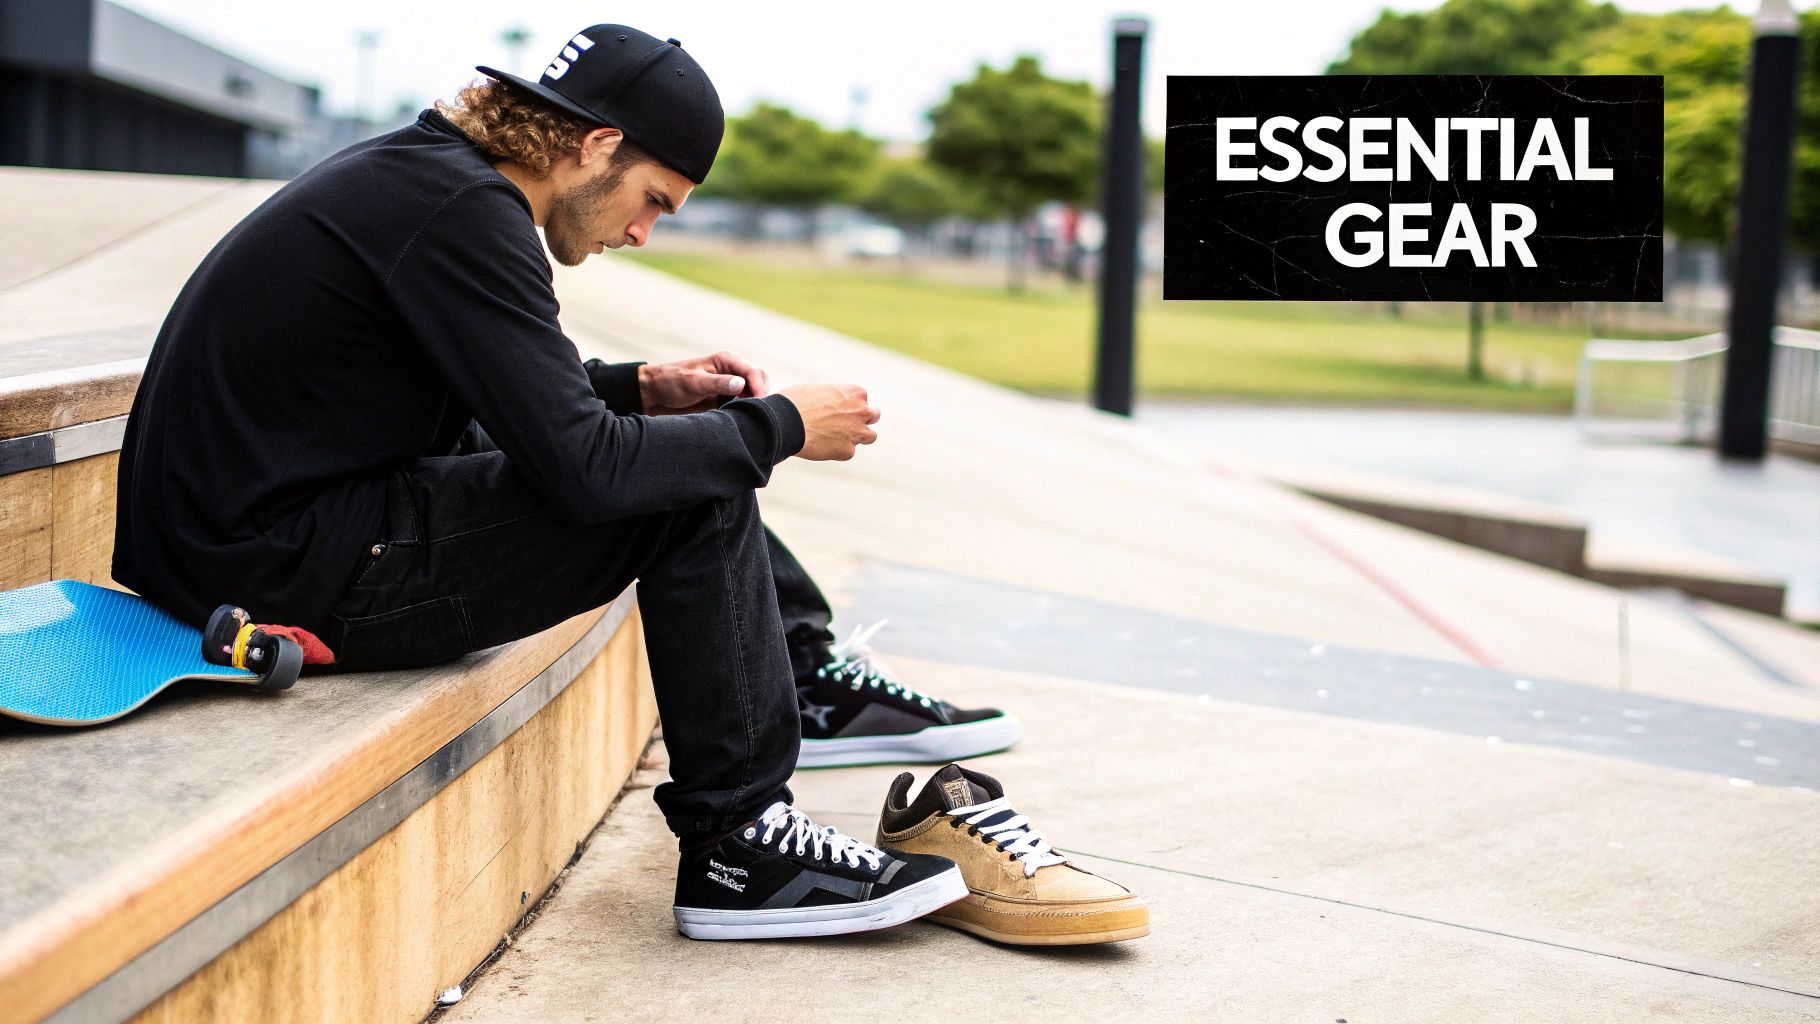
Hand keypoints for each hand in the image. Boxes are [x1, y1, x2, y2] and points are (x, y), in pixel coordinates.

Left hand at [638, 351, 770, 415]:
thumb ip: (718, 383)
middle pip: (760, 381)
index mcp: (726, 361)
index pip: (753, 372)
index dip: (759, 387)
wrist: (654, 394)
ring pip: (754, 394)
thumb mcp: (693, 382)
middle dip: (762, 395)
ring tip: (748, 417)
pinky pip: (743, 405)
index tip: (757, 403)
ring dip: (755, 404)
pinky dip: (746, 411)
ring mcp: (729, 386)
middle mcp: (731, 372)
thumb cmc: (671, 382)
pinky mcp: (725, 400)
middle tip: (755, 412)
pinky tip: (741, 420)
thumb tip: (741, 385)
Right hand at [778, 383, 879, 460]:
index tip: (838, 409)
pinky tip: (821, 446)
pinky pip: (847, 452)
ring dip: (858, 437)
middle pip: (874, 415)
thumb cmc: (795, 402)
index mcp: (855, 392)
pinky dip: (837, 450)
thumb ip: (832, 398)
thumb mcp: (817, 391)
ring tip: (839, 438)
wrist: (786, 422)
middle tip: (848, 423)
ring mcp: (857, 432)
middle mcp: (861, 411)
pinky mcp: (848, 451)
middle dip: (862, 419)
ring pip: (870, 436)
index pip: (862, 398)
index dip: (850, 404)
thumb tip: (830, 406)